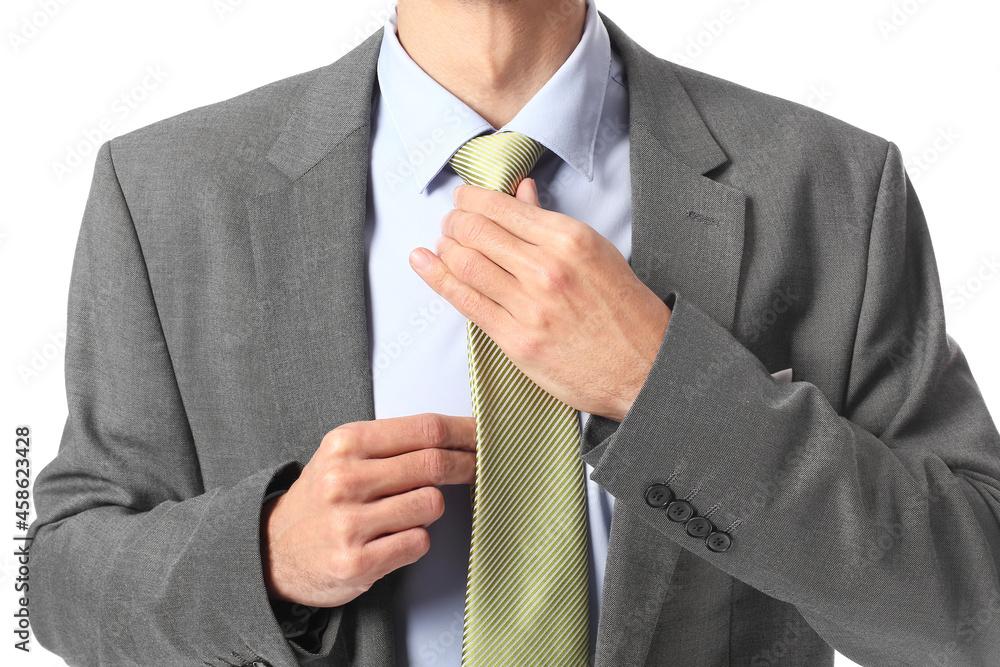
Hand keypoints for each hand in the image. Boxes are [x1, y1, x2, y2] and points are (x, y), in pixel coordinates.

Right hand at [260, 413, 476, 607]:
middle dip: (467, 466)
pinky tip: (392, 539)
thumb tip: (458, 434)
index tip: (484, 435)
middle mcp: (345, 479)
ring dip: (430, 509)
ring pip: (431, 504)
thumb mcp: (343, 456)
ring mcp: (349, 522)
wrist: (271, 552)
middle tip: (478, 469)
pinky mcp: (357, 561)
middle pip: (434, 463)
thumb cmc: (321, 500)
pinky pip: (418, 542)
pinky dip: (415, 540)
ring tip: (405, 513)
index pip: (424, 429)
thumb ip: (393, 444)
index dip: (464, 431)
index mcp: (346, 443)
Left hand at [409, 180, 670, 421]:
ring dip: (444, 248)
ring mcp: (530, 306)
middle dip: (454, 222)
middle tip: (450, 223)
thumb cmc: (626, 311)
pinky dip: (437, 279)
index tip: (462, 199)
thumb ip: (551, 223)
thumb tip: (520, 191)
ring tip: (441, 243)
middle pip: (477, 232)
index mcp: (570, 239)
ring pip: (465, 264)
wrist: (645, 367)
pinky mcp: (517, 341)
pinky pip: (466, 302)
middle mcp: (547, 268)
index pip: (503, 207)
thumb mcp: (597, 253)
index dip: (473, 199)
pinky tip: (423, 264)